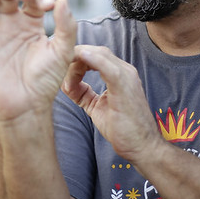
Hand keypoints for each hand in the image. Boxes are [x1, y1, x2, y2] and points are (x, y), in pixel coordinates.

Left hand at [61, 45, 163, 162]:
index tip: (59, 68)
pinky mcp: (124, 86)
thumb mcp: (96, 107)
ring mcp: (126, 77)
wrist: (142, 147)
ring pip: (99, 55)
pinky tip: (79, 57)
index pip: (95, 55)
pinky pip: (108, 67)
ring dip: (77, 60)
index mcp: (119, 75)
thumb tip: (67, 86)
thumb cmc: (123, 129)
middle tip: (57, 69)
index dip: (76, 59)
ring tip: (62, 71)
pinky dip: (92, 59)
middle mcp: (124, 71)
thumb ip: (84, 94)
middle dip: (73, 57)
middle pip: (95, 51)